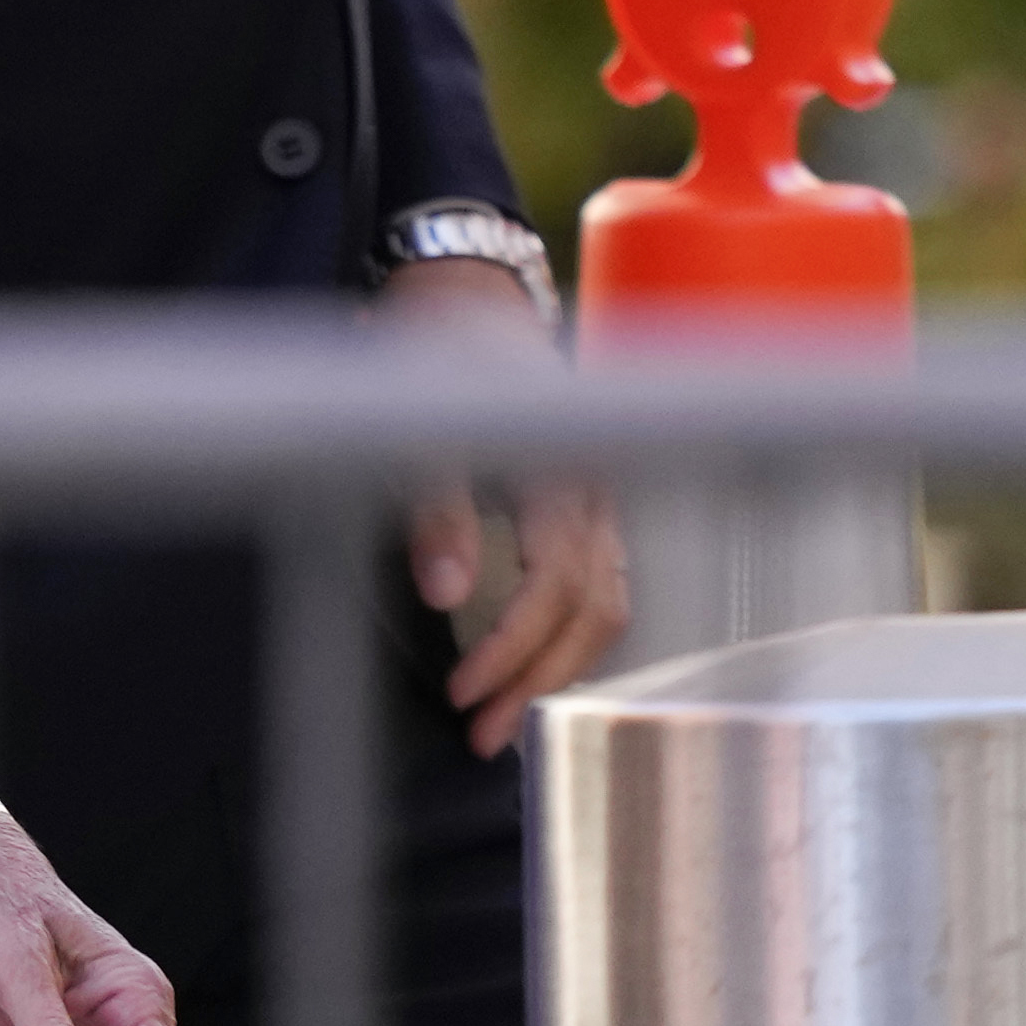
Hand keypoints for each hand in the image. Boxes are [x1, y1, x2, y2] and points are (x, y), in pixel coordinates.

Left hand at [378, 254, 630, 754]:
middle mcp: (596, 491)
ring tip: (506, 718)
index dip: (509, 653)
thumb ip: (436, 509)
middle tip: (481, 736)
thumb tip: (447, 595)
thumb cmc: (435, 348)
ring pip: (606, 603)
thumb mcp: (420, 421)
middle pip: (591, 613)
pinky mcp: (586, 499)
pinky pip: (600, 581)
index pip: (553, 592)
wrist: (462, 290)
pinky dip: (572, 632)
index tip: (458, 697)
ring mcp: (600, 496)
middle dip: (538, 681)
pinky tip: (536, 661)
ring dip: (560, 666)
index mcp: (561, 474)